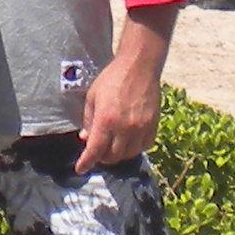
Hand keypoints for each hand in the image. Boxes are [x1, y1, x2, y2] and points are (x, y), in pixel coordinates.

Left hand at [75, 30, 167, 173]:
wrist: (139, 66)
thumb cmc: (112, 78)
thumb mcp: (93, 97)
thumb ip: (89, 120)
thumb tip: (85, 138)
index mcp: (106, 120)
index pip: (95, 150)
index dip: (86, 162)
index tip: (80, 169)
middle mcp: (124, 128)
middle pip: (113, 156)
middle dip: (102, 158)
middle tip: (98, 152)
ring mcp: (140, 128)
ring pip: (129, 154)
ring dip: (119, 154)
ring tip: (113, 146)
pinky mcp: (153, 125)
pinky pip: (144, 146)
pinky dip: (135, 148)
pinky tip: (129, 141)